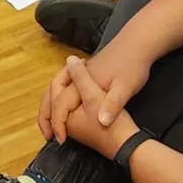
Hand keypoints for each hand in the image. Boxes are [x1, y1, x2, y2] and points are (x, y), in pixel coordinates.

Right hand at [37, 37, 151, 144]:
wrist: (137, 43)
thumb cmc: (133, 66)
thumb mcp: (127, 88)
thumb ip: (113, 104)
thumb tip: (102, 122)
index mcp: (84, 82)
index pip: (61, 104)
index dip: (57, 123)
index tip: (59, 139)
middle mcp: (77, 76)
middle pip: (51, 95)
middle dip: (46, 116)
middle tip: (48, 136)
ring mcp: (81, 74)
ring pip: (56, 91)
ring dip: (50, 108)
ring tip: (52, 126)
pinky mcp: (87, 73)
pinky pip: (65, 88)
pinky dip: (59, 101)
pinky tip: (68, 110)